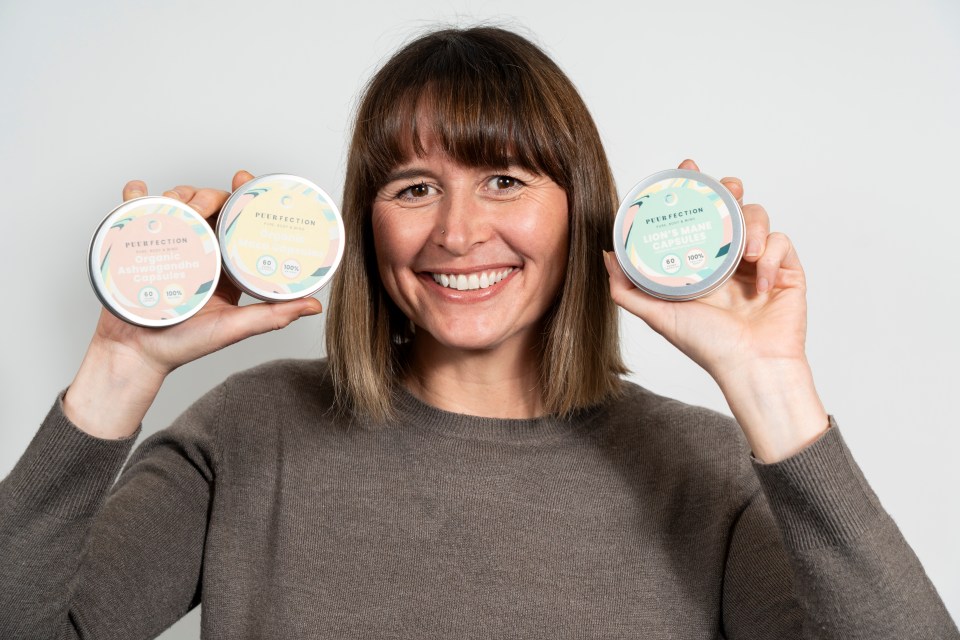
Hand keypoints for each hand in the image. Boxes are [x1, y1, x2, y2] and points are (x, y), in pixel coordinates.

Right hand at [92, 170, 322, 377]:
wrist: (135, 355)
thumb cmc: (185, 346)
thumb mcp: (234, 328)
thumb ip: (272, 316)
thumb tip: (315, 305)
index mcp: (226, 263)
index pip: (239, 219)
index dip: (242, 194)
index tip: (243, 179)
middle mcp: (200, 250)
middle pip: (207, 204)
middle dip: (204, 194)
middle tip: (200, 208)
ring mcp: (168, 246)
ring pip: (175, 203)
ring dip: (175, 195)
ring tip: (173, 208)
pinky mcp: (135, 245)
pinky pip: (134, 212)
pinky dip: (135, 196)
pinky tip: (139, 195)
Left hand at [604, 159, 827, 461]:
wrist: (751, 368)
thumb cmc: (708, 346)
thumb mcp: (658, 315)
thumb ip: (628, 289)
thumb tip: (606, 256)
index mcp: (700, 263)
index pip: (696, 214)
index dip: (694, 188)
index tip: (687, 168)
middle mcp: (728, 258)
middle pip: (731, 205)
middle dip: (728, 189)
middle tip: (725, 189)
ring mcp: (759, 262)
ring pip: (759, 216)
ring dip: (751, 226)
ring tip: (743, 253)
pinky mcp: (787, 270)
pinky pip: (782, 242)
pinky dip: (771, 257)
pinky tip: (761, 283)